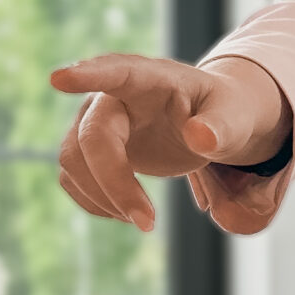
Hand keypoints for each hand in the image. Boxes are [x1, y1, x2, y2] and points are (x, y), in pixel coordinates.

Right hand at [49, 54, 292, 233]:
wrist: (212, 124)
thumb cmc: (225, 113)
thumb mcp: (236, 117)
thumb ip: (221, 126)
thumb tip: (199, 137)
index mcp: (152, 78)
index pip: (115, 71)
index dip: (87, 74)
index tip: (58, 79)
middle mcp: (114, 95)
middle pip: (91, 137)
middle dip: (114, 183)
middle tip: (149, 223)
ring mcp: (96, 120)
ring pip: (73, 160)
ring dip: (103, 196)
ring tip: (145, 219)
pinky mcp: (89, 147)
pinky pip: (71, 177)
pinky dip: (94, 202)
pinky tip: (126, 210)